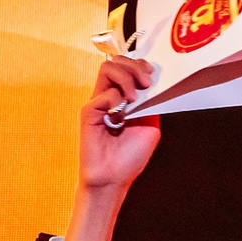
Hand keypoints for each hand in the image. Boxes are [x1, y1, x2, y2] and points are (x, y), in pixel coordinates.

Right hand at [65, 58, 160, 240]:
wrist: (114, 178)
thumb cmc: (129, 157)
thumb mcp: (150, 126)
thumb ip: (151, 103)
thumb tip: (153, 83)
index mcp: (122, 98)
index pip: (127, 66)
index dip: (140, 64)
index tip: (152, 75)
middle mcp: (108, 96)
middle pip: (117, 62)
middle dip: (135, 66)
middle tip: (146, 83)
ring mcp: (97, 102)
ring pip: (107, 68)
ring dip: (126, 78)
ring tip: (134, 98)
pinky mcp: (88, 112)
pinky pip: (104, 94)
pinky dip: (116, 101)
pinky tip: (121, 117)